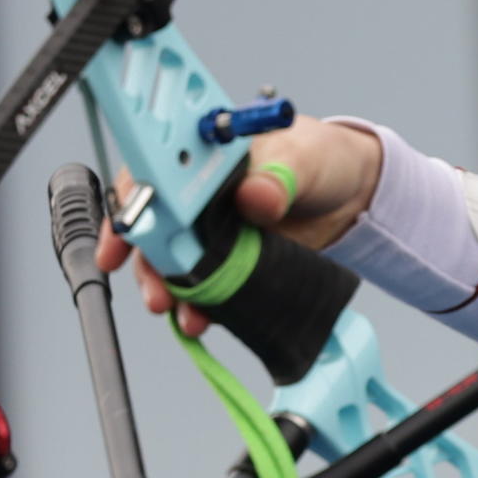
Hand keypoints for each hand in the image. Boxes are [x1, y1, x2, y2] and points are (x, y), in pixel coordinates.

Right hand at [94, 114, 383, 336]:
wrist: (350, 195)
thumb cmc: (318, 158)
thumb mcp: (301, 159)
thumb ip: (277, 177)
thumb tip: (255, 195)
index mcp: (203, 157)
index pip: (151, 175)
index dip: (131, 203)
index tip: (128, 232)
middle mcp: (197, 196)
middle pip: (152, 227)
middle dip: (146, 261)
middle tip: (156, 289)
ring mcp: (211, 233)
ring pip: (173, 262)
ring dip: (168, 289)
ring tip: (180, 313)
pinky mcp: (230, 263)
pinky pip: (204, 287)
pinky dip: (197, 305)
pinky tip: (200, 319)